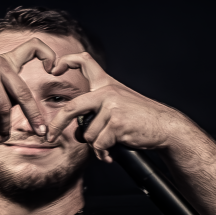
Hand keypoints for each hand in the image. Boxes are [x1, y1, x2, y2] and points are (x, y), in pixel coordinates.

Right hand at [0, 37, 56, 137]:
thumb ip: (10, 90)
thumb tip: (33, 115)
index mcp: (6, 61)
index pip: (33, 46)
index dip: (48, 53)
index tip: (54, 69)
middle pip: (23, 94)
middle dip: (34, 116)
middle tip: (41, 132)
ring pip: (5, 108)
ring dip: (3, 126)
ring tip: (0, 134)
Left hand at [46, 52, 182, 161]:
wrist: (165, 126)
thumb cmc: (140, 119)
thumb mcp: (118, 105)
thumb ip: (96, 111)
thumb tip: (76, 132)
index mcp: (106, 84)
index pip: (85, 62)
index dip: (67, 61)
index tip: (54, 68)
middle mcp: (107, 92)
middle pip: (72, 108)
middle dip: (57, 125)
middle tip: (49, 136)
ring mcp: (111, 106)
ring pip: (88, 134)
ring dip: (96, 145)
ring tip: (109, 145)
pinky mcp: (116, 122)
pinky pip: (99, 144)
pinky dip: (103, 153)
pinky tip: (111, 153)